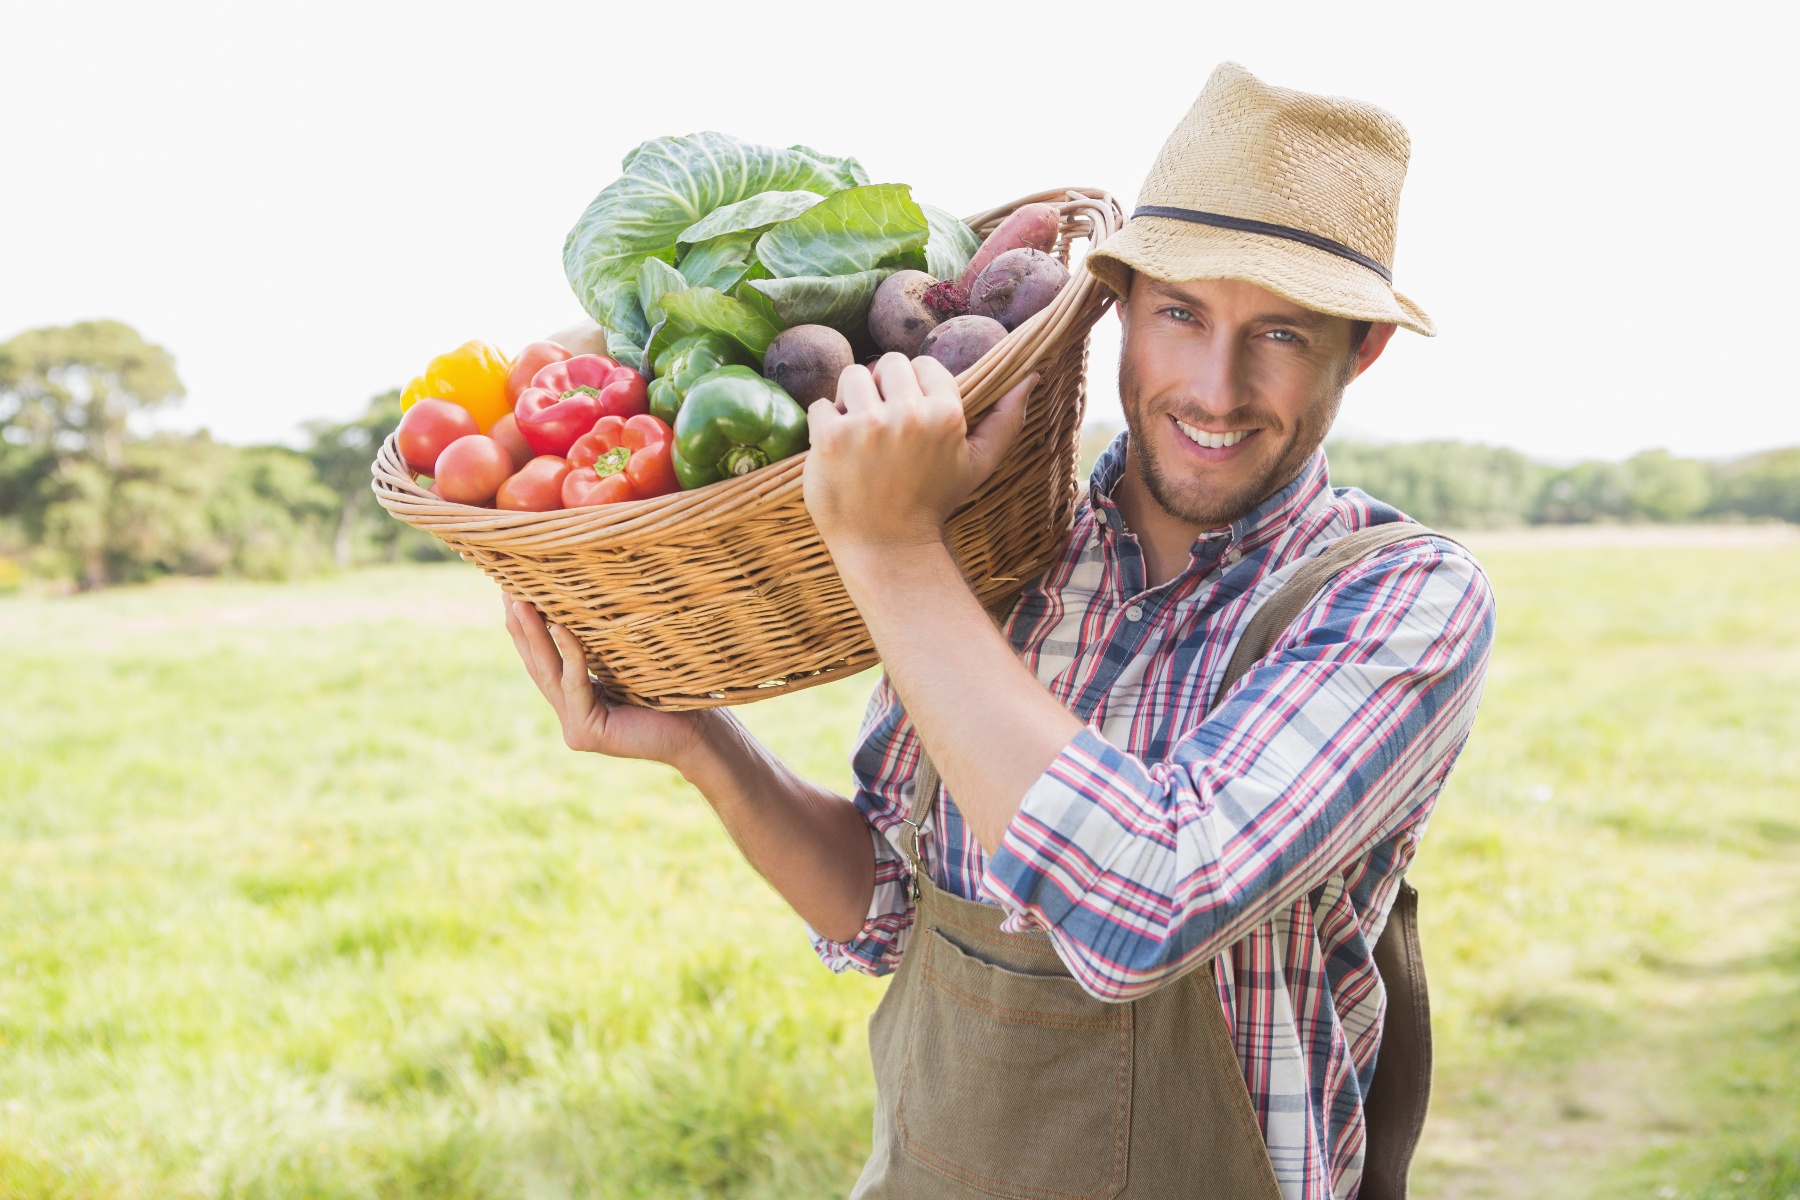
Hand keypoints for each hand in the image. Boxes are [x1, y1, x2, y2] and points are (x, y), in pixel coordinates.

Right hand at [503, 593, 708, 767]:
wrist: (698, 731)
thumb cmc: (670, 693)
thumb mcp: (626, 664)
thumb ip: (599, 650)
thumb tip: (582, 603)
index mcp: (577, 699)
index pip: (544, 660)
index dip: (525, 629)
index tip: (511, 593)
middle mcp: (570, 714)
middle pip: (537, 665)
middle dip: (520, 626)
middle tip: (506, 591)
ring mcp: (574, 727)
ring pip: (549, 672)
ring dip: (533, 633)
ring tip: (519, 601)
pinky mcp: (586, 733)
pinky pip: (574, 683)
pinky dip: (568, 652)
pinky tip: (559, 625)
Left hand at [803, 353, 1032, 566]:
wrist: (887, 546)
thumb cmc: (933, 502)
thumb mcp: (978, 464)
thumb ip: (1007, 420)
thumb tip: (1030, 377)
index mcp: (945, 414)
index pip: (923, 365)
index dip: (913, 388)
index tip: (909, 416)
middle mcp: (907, 415)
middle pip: (887, 364)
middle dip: (882, 388)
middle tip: (882, 425)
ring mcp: (866, 426)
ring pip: (851, 376)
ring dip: (851, 400)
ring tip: (859, 433)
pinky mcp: (830, 439)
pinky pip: (820, 405)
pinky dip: (824, 424)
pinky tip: (838, 451)